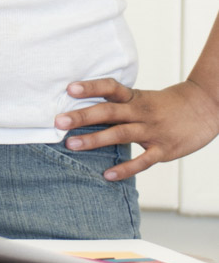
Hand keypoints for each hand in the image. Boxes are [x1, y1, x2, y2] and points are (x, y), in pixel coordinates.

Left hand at [54, 77, 218, 180]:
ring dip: (94, 140)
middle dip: (82, 117)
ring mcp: (152, 131)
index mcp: (134, 97)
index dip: (91, 87)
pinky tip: (107, 175)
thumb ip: (116, 103)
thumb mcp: (140, 97)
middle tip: (59, 121)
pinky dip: (125, 169)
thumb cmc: (163, 104)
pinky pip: (143, 161)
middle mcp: (140, 112)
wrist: (203, 108)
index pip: (110, 87)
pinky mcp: (164, 150)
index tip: (69, 89)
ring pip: (120, 134)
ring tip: (71, 144)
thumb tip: (82, 107)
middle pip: (108, 112)